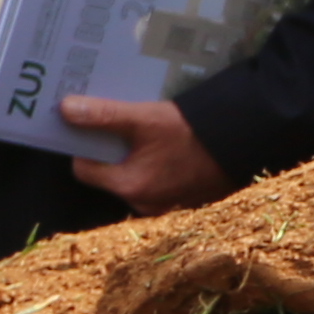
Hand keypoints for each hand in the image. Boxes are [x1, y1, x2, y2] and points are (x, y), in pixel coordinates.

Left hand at [60, 94, 233, 213]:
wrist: (248, 140)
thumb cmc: (194, 132)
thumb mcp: (144, 118)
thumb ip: (103, 115)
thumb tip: (65, 109)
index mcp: (130, 188)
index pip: (84, 169)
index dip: (83, 145)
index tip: (88, 125)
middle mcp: (146, 204)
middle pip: (109, 172)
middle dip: (109, 147)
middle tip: (114, 122)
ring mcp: (168, 203)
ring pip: (134, 174)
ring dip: (133, 153)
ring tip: (140, 128)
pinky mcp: (187, 197)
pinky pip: (158, 178)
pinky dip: (154, 161)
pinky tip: (163, 140)